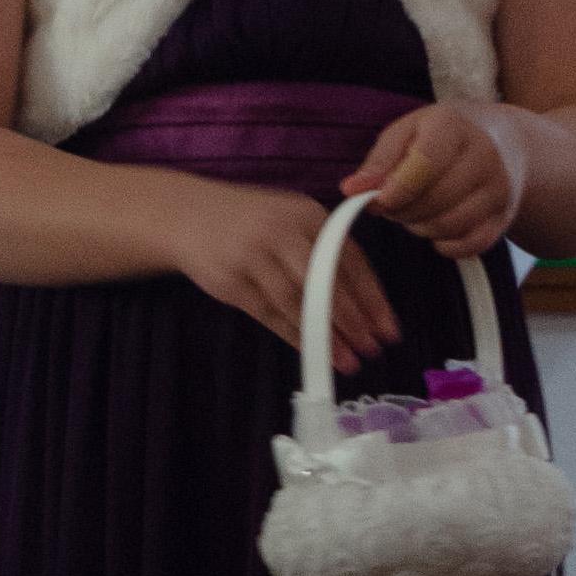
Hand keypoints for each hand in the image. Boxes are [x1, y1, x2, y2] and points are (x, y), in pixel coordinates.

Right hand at [175, 178, 399, 375]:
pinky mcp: (231, 281)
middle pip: (327, 283)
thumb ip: (324, 246)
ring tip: (348, 361)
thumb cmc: (250, 221)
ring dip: (326, 336)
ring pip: (298, 303)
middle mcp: (282, 232)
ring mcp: (254, 257)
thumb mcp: (290, 218)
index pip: (350, 260)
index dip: (373, 297)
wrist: (186, 216)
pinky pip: (269, 314)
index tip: (389, 328)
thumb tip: (365, 298)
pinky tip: (313, 351)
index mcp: (307, 214)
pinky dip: (293, 335)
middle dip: (354, 321)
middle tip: (373, 349)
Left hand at [343, 104, 523, 260]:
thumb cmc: (441, 136)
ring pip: (448, 226)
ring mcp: (499, 189)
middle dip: (401, 210)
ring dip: (419, 227)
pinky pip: (469, 246)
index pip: (426, 164)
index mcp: (454, 126)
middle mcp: (484, 156)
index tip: (380, 199)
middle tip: (393, 203)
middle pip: (434, 200)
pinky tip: (437, 228)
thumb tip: (351, 190)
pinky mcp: (504, 217)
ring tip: (414, 211)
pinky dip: (445, 245)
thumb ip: (379, 161)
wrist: (503, 143)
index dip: (397, 189)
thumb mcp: (407, 132)